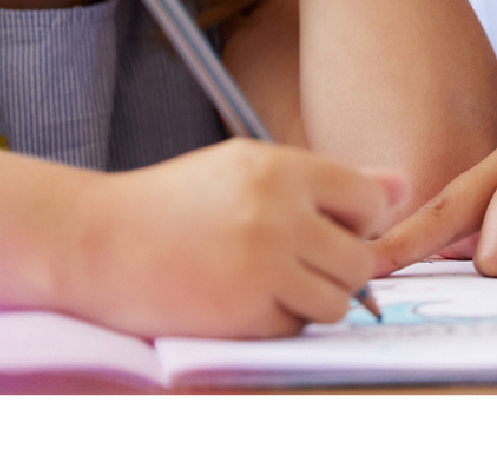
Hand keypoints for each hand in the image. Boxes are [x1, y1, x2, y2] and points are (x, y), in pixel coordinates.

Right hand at [70, 139, 407, 338]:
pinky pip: (295, 328)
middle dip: (339, 268)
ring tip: (268, 281)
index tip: (328, 227)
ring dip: (312, 300)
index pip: (371, 201)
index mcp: (279, 169)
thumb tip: (401, 187)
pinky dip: (278, 322)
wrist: (94, 241)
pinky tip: (240, 299)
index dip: (356, 220)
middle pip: (361, 259)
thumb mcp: (244, 168)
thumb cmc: (171, 203)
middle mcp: (277, 214)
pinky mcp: (243, 314)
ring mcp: (262, 267)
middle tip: (297, 261)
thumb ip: (325, 180)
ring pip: (337, 301)